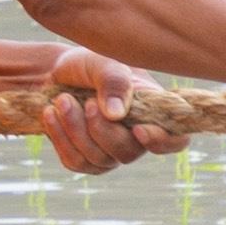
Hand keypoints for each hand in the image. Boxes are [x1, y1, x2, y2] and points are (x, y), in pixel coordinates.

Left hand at [35, 45, 174, 176]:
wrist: (56, 72)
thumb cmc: (88, 64)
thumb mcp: (102, 63)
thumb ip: (113, 82)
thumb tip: (117, 114)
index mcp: (152, 111)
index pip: (175, 140)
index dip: (162, 142)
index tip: (138, 129)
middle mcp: (135, 137)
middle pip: (128, 153)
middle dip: (101, 129)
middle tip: (85, 101)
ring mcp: (110, 152)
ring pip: (98, 159)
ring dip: (75, 130)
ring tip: (61, 100)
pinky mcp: (85, 159)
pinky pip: (75, 161)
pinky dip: (60, 138)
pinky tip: (51, 114)